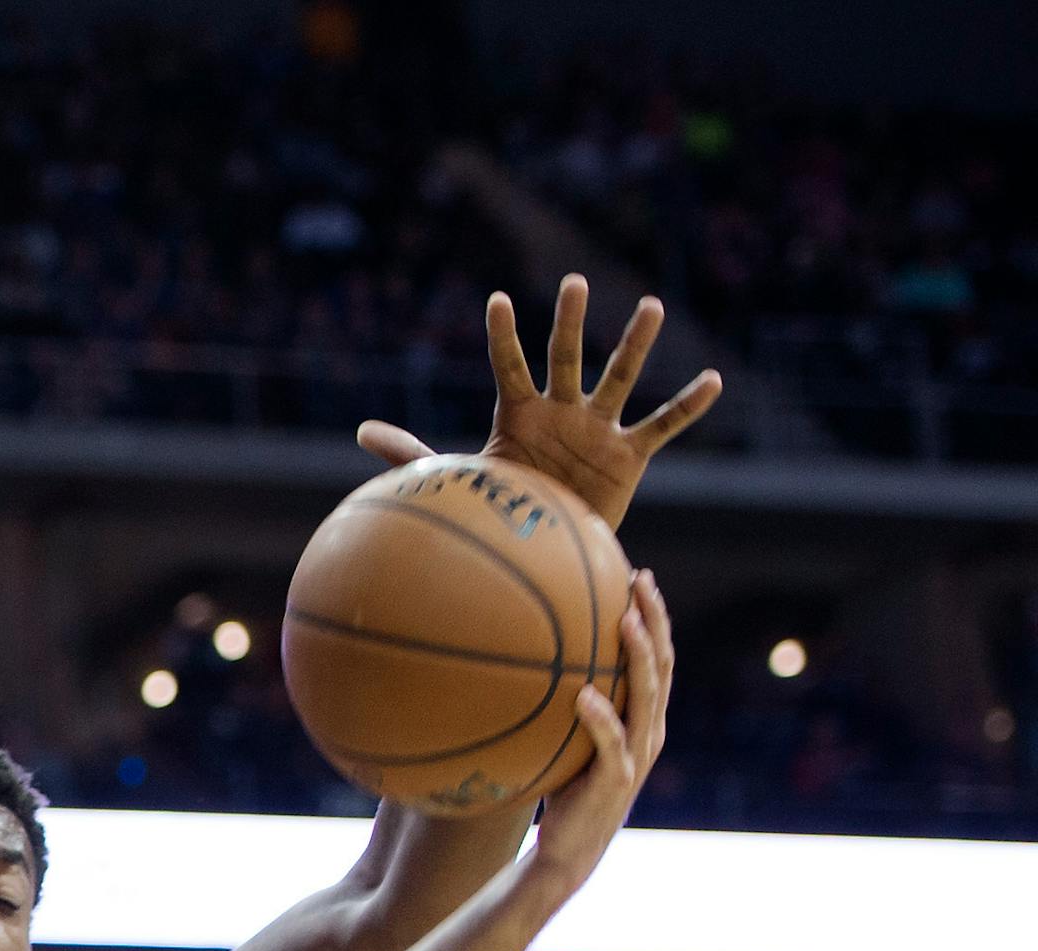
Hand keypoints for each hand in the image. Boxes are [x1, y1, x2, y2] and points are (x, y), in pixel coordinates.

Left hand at [357, 276, 722, 530]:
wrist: (544, 547)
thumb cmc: (502, 505)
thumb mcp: (455, 476)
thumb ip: (409, 451)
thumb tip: (360, 430)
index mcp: (518, 413)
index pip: (507, 367)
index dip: (502, 337)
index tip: (497, 302)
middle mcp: (561, 411)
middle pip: (565, 357)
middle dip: (568, 321)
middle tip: (571, 282)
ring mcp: (597, 429)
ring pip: (618, 377)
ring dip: (634, 344)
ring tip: (650, 306)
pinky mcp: (629, 456)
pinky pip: (661, 426)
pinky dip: (687, 406)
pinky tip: (712, 380)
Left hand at [531, 568, 671, 893]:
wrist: (568, 851)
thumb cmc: (564, 789)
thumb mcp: (568, 737)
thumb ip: (566, 701)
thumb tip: (529, 656)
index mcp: (643, 718)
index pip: (658, 658)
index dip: (655, 617)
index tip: (639, 576)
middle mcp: (649, 731)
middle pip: (662, 665)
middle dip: (655, 619)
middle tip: (640, 580)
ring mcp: (636, 756)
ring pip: (647, 698)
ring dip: (638, 658)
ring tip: (625, 621)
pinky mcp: (615, 781)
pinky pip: (611, 744)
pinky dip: (600, 719)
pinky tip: (583, 695)